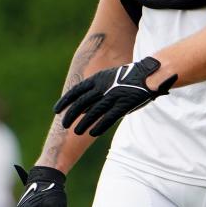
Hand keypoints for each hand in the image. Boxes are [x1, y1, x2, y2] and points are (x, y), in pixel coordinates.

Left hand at [54, 57, 176, 136]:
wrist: (149, 73)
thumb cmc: (129, 77)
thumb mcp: (110, 78)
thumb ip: (98, 90)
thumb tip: (85, 107)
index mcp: (98, 78)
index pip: (76, 91)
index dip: (65, 101)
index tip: (57, 110)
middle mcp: (103, 87)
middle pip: (82, 103)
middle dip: (71, 114)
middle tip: (65, 124)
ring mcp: (113, 96)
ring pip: (93, 112)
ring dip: (83, 123)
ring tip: (76, 132)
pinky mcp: (124, 104)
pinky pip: (108, 117)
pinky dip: (99, 126)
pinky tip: (92, 133)